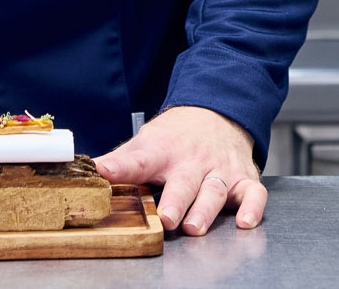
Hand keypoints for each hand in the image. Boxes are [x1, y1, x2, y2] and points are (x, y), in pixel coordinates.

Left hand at [93, 105, 265, 235]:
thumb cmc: (177, 136)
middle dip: (175, 201)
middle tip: (166, 217)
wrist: (217, 112)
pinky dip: (252, 207)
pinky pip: (253, 193)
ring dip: (205, 209)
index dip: (121, 166)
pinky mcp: (244, 178)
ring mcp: (220, 170)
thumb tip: (85, 169)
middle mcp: (193, 161)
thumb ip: (120, 161)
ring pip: (215, 190)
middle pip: (184, 182)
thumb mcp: (146, 142)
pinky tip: (245, 221)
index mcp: (163, 151)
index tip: (105, 171)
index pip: (140, 158)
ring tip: (194, 226)